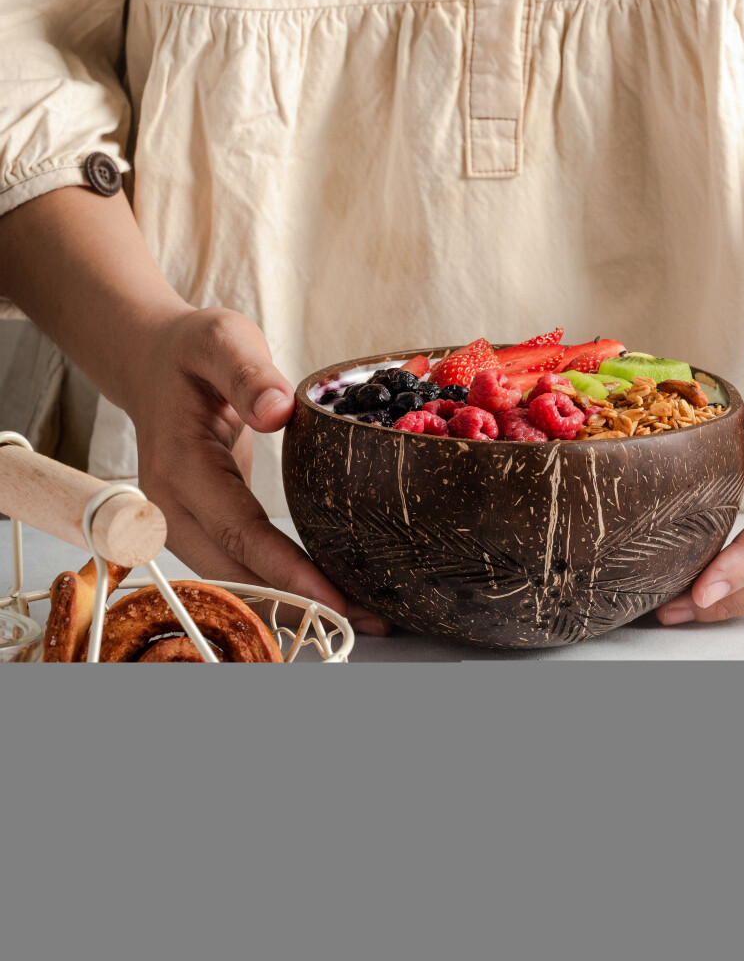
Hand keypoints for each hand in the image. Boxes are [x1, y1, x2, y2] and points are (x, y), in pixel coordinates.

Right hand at [124, 306, 389, 634]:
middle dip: (302, 603)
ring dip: (295, 603)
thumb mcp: (221, 340)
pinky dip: (282, 586)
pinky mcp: (198, 528)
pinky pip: (240, 566)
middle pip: (237, 574)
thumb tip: (275, 411)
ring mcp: (179, 524)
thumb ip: (247, 373)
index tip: (335, 600)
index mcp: (179, 466)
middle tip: (373, 619)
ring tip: (366, 615)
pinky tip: (332, 592)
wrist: (152, 364)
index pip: (238, 532)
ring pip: (237, 581)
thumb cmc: (191, 351)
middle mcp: (170, 508)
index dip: (286, 571)